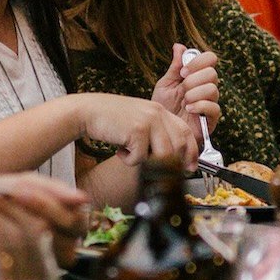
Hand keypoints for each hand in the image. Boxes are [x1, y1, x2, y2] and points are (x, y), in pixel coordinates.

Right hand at [70, 92, 200, 167]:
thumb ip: (156, 133)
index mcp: (160, 111)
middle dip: (170, 163)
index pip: (185, 132)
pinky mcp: (137, 130)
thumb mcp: (139, 121)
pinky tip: (120, 150)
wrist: (88, 111)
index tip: (190, 167)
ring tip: (130, 154)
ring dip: (146, 161)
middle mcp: (157, 113)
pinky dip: (129, 160)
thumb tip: (172, 157)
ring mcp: (148, 121)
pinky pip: (141, 157)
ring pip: (163, 155)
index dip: (191, 152)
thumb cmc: (111, 120)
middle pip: (178, 146)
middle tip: (156, 169)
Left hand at [156, 45, 221, 130]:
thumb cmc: (164, 108)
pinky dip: (200, 106)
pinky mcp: (211, 119)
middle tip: (182, 89)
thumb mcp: (166, 84)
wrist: (161, 131)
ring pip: (213, 89)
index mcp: (197, 76)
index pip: (210, 59)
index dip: (198, 61)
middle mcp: (206, 88)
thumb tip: (179, 46)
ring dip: (195, 94)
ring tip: (184, 102)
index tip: (183, 72)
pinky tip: (189, 109)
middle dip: (194, 80)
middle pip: (212, 73)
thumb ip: (175, 67)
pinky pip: (214, 108)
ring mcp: (210, 103)